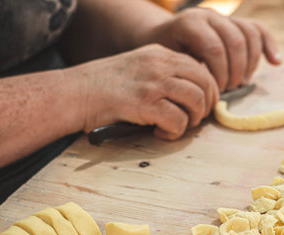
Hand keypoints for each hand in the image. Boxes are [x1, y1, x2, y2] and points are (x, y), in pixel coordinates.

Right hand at [66, 44, 217, 139]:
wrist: (74, 93)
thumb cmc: (103, 86)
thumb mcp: (137, 67)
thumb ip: (162, 74)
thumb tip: (190, 93)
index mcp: (159, 53)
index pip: (199, 68)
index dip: (208, 89)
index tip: (204, 104)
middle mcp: (160, 64)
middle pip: (205, 82)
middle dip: (206, 105)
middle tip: (196, 119)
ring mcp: (153, 83)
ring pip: (196, 100)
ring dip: (193, 119)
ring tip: (179, 126)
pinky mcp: (145, 104)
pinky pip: (178, 120)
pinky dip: (175, 132)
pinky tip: (161, 132)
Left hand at [141, 7, 280, 90]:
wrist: (162, 37)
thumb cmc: (164, 56)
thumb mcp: (169, 63)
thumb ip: (188, 71)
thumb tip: (208, 90)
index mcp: (190, 23)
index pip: (214, 48)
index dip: (219, 73)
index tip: (216, 91)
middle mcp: (209, 15)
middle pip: (235, 41)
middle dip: (235, 70)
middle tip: (228, 89)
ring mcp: (224, 16)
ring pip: (249, 35)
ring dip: (250, 63)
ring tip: (240, 82)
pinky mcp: (236, 22)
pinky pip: (258, 30)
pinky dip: (268, 46)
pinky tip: (275, 63)